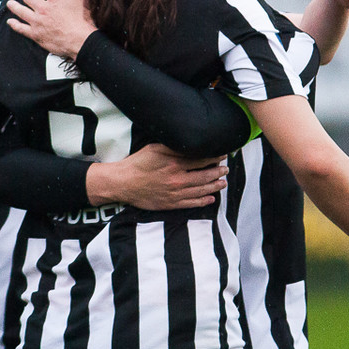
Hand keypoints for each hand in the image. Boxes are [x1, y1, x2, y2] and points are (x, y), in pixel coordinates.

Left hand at [6, 0, 96, 59]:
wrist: (82, 42)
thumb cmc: (85, 21)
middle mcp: (43, 8)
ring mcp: (37, 21)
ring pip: (21, 11)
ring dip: (14, 5)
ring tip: (9, 3)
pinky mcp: (35, 34)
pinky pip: (21, 28)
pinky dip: (14, 24)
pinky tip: (10, 21)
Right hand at [88, 144, 228, 209]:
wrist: (123, 183)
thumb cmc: (137, 163)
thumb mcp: (155, 149)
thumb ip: (174, 147)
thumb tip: (191, 144)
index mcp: (175, 164)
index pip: (201, 160)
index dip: (215, 157)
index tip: (223, 155)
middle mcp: (178, 180)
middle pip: (205, 176)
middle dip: (218, 172)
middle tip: (226, 169)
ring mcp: (175, 193)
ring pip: (201, 190)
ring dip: (215, 186)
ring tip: (223, 183)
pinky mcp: (171, 204)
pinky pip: (191, 204)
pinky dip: (203, 201)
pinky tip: (211, 199)